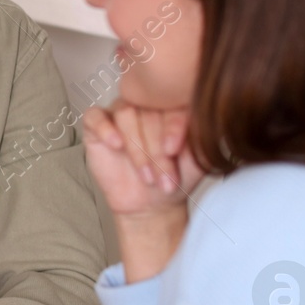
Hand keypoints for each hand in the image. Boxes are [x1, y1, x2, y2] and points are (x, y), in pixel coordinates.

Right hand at [82, 100, 202, 282]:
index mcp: (172, 104)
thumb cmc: (175, 177)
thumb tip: (208, 111)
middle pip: (148, 110)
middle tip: (163, 176)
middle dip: (155, 148)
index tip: (175, 150)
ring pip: (125, 113)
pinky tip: (116, 145)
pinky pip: (95, 116)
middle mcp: (146, 103)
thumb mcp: (198, 157)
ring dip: (136, 147)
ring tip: (146, 175)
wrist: (151, 203)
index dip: (174, 125)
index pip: (172, 101)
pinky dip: (105, 129)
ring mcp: (120, 111)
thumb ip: (202, 132)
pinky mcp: (97, 124)